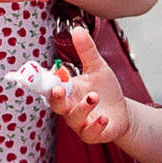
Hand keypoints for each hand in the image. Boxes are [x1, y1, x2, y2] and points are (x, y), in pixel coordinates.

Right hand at [44, 24, 128, 144]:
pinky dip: (96, 126)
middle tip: (59, 89)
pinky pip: (89, 134)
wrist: (122, 111)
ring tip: (95, 96)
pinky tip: (104, 117)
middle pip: (56, 105)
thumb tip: (77, 28)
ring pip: (74, 119)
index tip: (39, 74)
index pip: (48, 86)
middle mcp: (69, 107)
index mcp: (67, 90)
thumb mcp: (98, 67)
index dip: (40, 81)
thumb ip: (87, 50)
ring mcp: (80, 122)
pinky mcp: (93, 134)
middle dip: (56, 98)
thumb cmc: (105, 89)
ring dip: (83, 107)